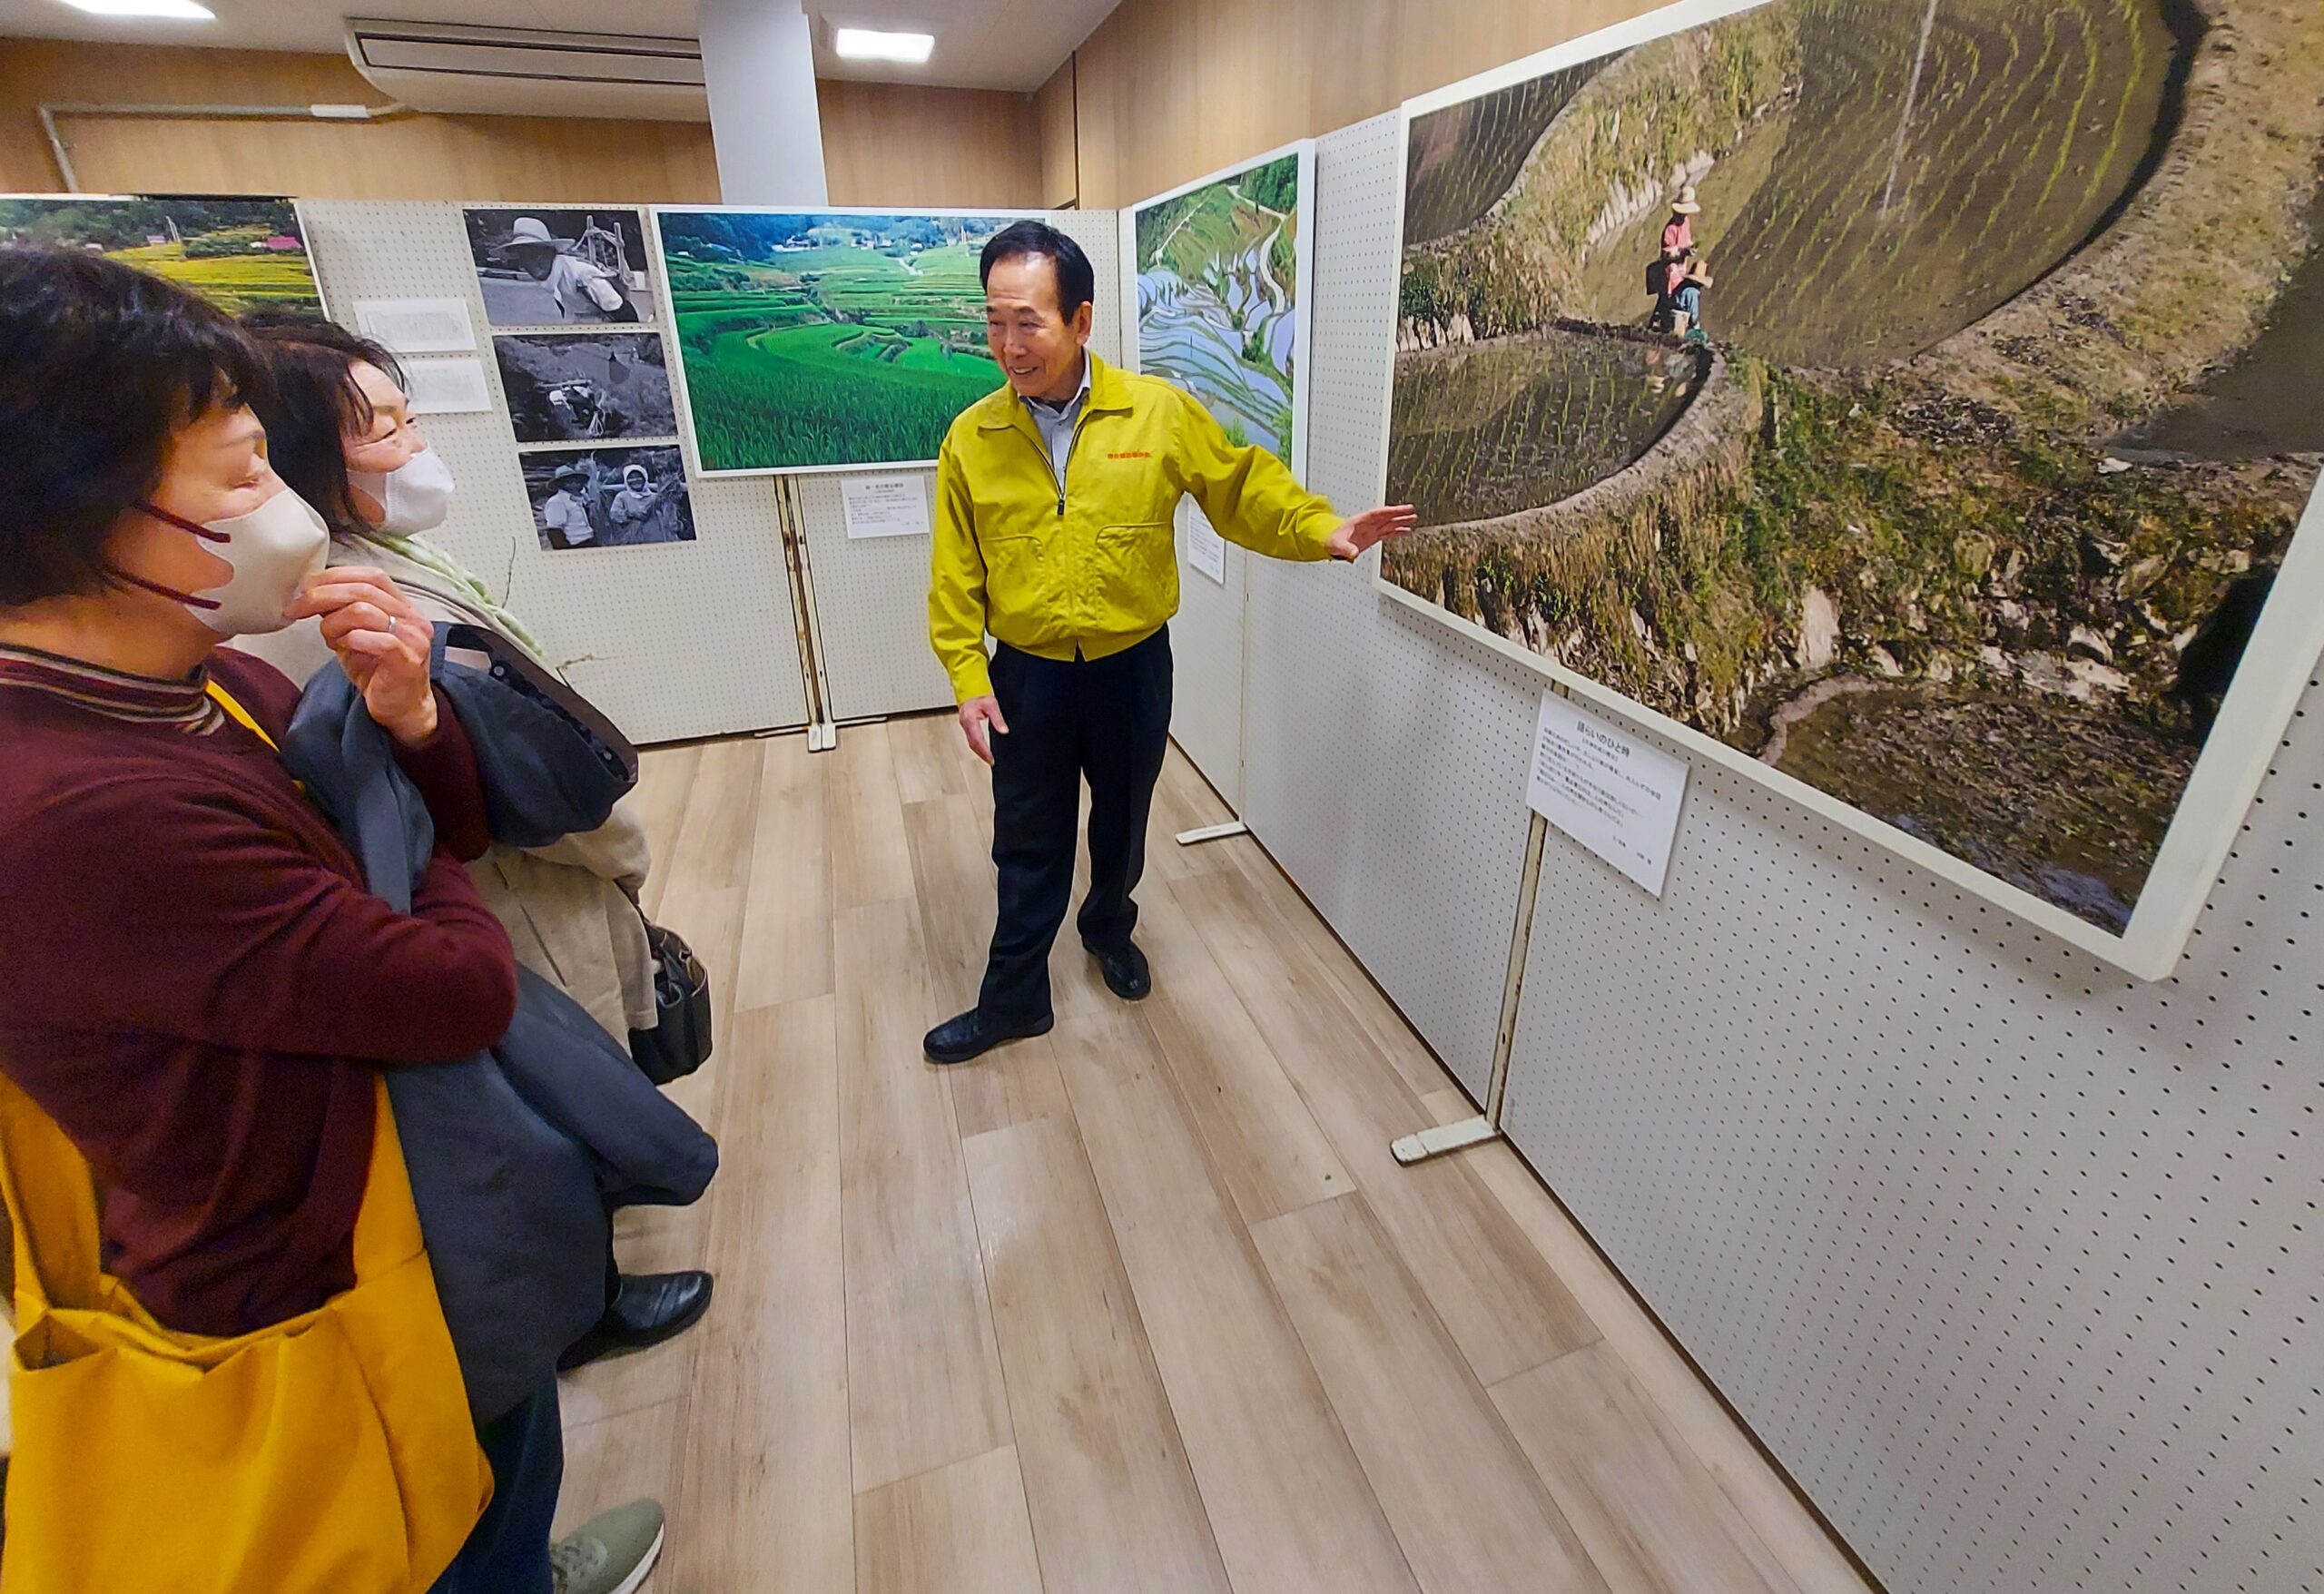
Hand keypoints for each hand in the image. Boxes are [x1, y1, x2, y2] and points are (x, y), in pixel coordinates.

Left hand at [289, 566, 438, 746]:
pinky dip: (352, 640)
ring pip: (365, 612)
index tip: (305, 588)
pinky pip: (377, 640)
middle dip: (322, 596)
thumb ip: (341, 613)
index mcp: (402, 606)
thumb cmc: (378, 672)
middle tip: (297, 608)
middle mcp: (413, 618)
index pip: (371, 576)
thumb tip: (310, 594)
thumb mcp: (354, 635)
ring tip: (330, 640)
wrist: (400, 708)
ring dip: (335, 623)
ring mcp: (414, 638)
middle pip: (365, 590)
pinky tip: (344, 648)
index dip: (335, 577)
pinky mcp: (409, 660)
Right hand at [958, 695, 1008, 765]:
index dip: (984, 751)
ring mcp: (964, 725)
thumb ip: (997, 719)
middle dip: (982, 754)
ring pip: (970, 743)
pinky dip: (977, 746)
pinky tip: (982, 749)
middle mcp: (965, 724)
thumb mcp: (992, 704)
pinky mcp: (966, 726)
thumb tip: (1004, 731)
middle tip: (991, 762)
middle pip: (972, 744)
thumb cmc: (979, 695)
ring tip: (988, 759)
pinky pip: (971, 739)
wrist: (970, 689)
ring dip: (979, 752)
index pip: (977, 739)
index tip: (991, 758)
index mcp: (970, 719)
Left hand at [1326, 504, 1419, 561]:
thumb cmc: (1332, 540)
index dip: (1390, 511)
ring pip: (1389, 523)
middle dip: (1399, 514)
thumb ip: (1345, 549)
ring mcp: (1371, 530)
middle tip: (1412, 511)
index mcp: (1360, 521)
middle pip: (1386, 517)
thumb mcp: (1337, 545)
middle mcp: (1368, 524)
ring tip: (1413, 519)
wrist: (1330, 544)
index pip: (1378, 514)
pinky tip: (1406, 531)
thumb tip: (1353, 554)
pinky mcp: (1373, 537)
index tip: (1400, 509)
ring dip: (1400, 521)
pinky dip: (1397, 531)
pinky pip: (1387, 532)